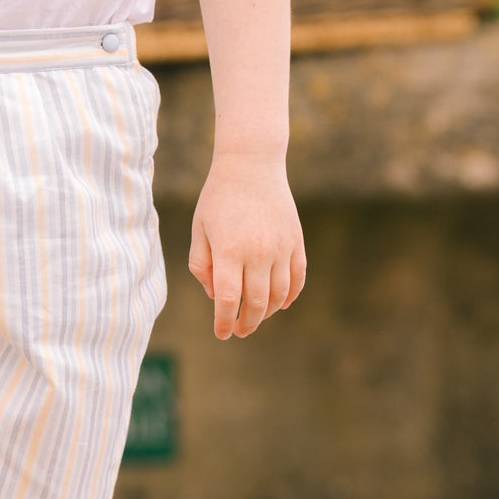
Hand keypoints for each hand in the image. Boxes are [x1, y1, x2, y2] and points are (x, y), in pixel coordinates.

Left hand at [188, 153, 305, 339]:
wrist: (251, 165)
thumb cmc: (218, 198)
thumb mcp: (199, 229)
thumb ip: (202, 265)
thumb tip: (215, 296)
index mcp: (229, 250)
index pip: (228, 300)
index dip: (224, 322)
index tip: (222, 334)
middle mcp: (257, 252)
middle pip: (256, 304)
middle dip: (246, 323)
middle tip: (238, 330)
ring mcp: (281, 248)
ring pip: (279, 296)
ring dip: (267, 313)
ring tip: (255, 316)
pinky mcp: (296, 242)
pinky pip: (298, 278)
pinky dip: (290, 296)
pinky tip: (280, 304)